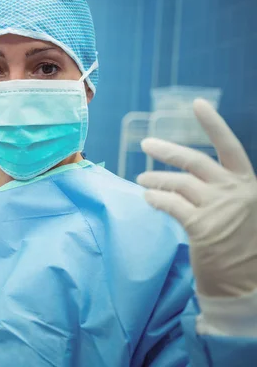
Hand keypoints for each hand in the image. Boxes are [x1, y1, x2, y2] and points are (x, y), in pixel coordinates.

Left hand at [137, 99, 256, 297]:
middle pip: (194, 161)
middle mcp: (234, 191)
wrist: (247, 284)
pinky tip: (148, 199)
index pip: (229, 146)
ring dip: (155, 180)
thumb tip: (188, 176)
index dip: (212, 123)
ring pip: (177, 183)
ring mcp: (218, 207)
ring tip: (142, 181)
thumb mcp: (243, 211)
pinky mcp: (201, 226)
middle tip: (146, 144)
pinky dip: (156, 198)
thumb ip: (221, 190)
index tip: (197, 103)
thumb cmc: (243, 248)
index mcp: (248, 183)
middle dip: (166, 151)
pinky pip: (169, 204)